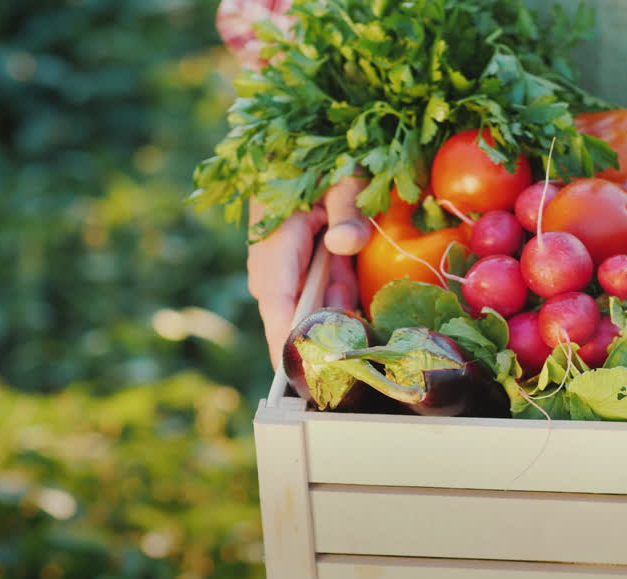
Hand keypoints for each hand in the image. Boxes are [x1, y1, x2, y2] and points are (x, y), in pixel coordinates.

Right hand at [247, 177, 372, 369]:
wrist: (290, 150)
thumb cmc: (315, 160)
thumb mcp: (341, 178)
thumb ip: (347, 209)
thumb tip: (347, 242)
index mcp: (274, 251)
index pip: (280, 313)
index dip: (296, 350)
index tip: (315, 381)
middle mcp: (270, 273)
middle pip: (298, 326)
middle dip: (333, 332)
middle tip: (356, 314)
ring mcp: (279, 279)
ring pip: (311, 316)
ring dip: (340, 310)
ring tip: (353, 285)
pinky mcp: (291, 278)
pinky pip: (316, 303)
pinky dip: (338, 299)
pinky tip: (351, 281)